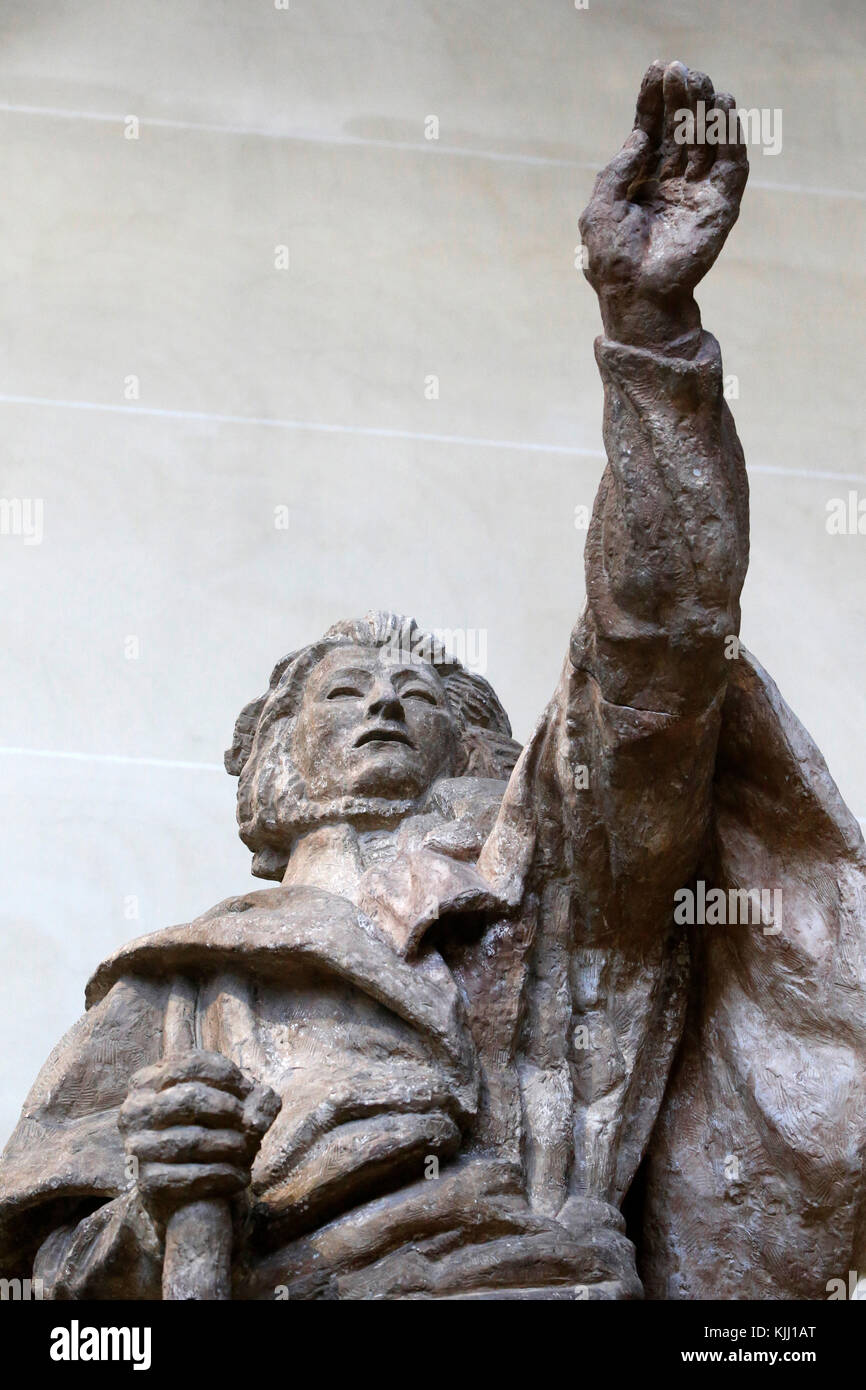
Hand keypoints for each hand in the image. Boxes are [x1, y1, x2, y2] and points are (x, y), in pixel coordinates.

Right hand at [119, 1049, 280, 1225]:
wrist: (186, 1194)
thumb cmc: (209, 1138)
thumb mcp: (233, 1112)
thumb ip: (256, 1100)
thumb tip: (265, 1096)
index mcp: (148, 1082)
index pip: (190, 1063)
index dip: (227, 1076)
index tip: (248, 1092)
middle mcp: (134, 1111)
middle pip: (190, 1098)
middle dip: (230, 1110)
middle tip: (251, 1124)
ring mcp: (137, 1147)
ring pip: (194, 1139)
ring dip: (232, 1146)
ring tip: (249, 1151)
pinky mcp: (147, 1182)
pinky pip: (193, 1175)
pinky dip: (225, 1175)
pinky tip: (241, 1176)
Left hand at [578, 60, 748, 350]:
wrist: (637, 299)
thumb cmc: (612, 261)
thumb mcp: (601, 207)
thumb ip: (618, 169)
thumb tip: (638, 135)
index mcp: (640, 183)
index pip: (652, 132)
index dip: (654, 101)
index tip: (657, 68)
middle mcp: (670, 184)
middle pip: (681, 130)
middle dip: (682, 98)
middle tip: (682, 71)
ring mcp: (696, 195)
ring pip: (706, 141)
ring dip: (706, 109)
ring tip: (701, 82)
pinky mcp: (720, 208)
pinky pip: (730, 166)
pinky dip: (731, 137)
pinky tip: (725, 110)